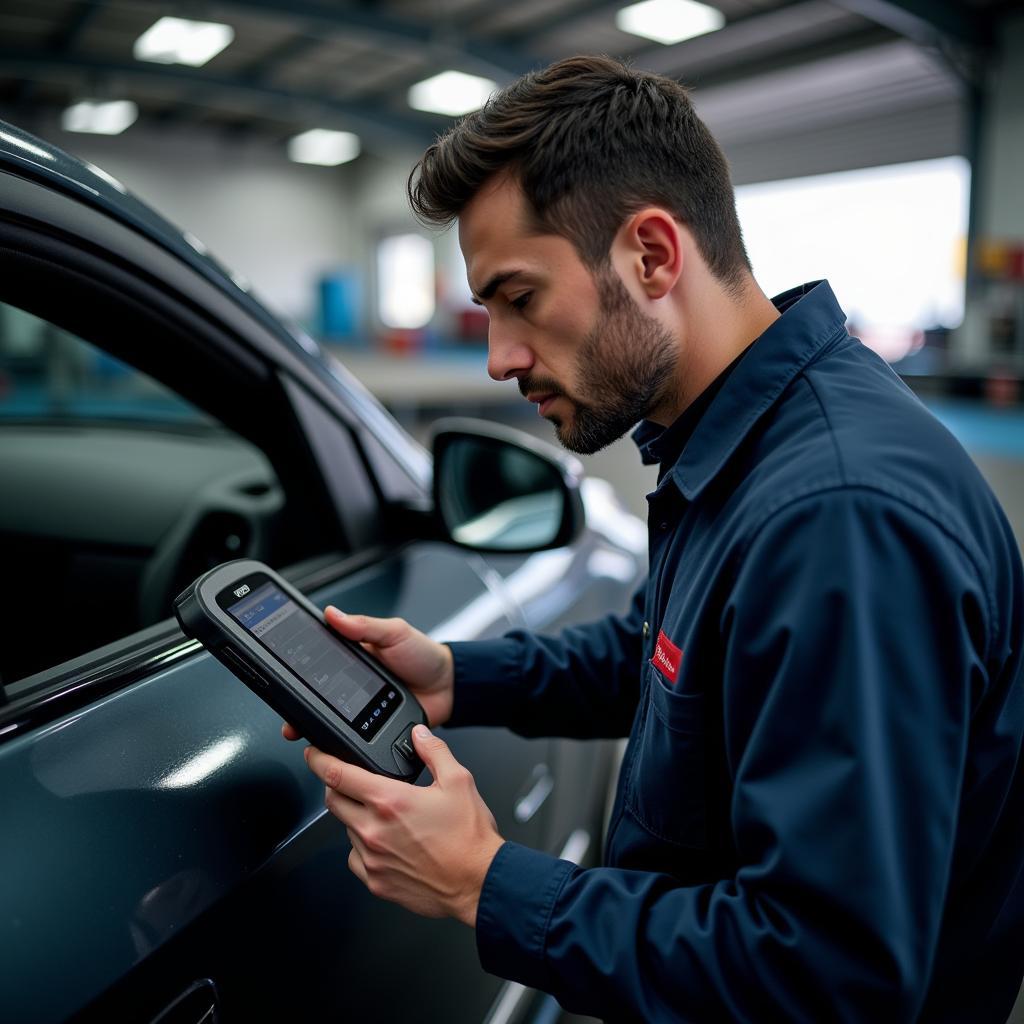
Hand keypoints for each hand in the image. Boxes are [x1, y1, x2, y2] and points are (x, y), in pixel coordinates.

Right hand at [281, 607, 453, 745]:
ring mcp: (360, 707)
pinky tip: (328, 743)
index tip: (280, 672)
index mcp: (353, 654)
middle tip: (286, 711)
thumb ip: (364, 626)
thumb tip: (333, 614)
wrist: (449, 688)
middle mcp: (351, 681)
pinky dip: (337, 740)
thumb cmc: (424, 655)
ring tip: (299, 729)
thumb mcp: (395, 633)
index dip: (298, 668)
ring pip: (328, 718)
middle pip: (316, 694)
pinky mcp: (370, 727)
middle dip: (297, 704)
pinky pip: (350, 735)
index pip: (318, 659)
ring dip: (312, 725)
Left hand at [305, 725, 504, 925]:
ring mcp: (371, 858)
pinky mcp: (375, 881)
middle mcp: (374, 830)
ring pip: (346, 829)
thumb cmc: (469, 838)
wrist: (478, 882)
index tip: (314, 754)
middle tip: (352, 782)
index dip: (319, 760)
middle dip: (336, 787)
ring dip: (356, 817)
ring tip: (386, 816)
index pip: (337, 775)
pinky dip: (364, 846)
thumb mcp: (458, 781)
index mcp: (390, 800)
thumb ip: (434, 752)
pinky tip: (387, 843)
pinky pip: (355, 857)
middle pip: (333, 801)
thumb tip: (419, 735)